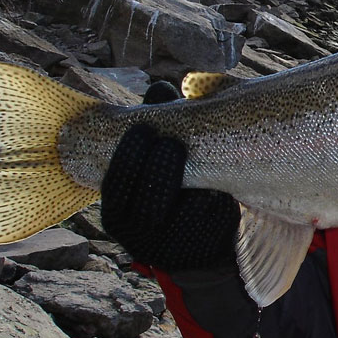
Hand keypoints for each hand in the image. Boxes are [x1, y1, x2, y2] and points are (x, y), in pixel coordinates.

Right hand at [100, 81, 239, 270]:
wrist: (195, 249)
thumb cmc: (168, 193)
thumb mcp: (151, 168)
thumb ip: (155, 131)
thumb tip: (161, 89)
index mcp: (118, 214)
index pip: (116, 184)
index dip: (128, 156)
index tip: (145, 129)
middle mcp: (140, 235)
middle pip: (149, 201)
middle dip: (161, 168)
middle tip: (172, 143)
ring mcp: (174, 245)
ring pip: (186, 210)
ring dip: (195, 180)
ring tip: (200, 158)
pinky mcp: (205, 245)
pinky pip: (214, 214)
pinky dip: (218, 194)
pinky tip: (221, 181)